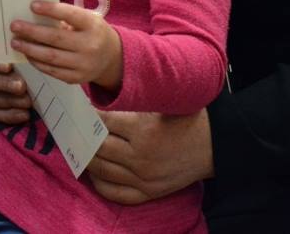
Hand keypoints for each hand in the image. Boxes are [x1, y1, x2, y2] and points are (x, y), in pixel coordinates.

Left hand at [10, 0, 122, 88]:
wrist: (111, 58)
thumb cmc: (92, 32)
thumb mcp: (87, 19)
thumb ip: (66, 16)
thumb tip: (35, 13)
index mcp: (93, 25)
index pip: (70, 15)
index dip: (51, 10)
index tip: (33, 5)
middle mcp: (90, 45)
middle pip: (56, 38)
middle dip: (32, 32)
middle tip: (15, 26)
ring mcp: (83, 64)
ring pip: (51, 57)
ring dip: (30, 49)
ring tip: (16, 41)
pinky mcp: (76, 78)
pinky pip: (52, 71)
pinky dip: (37, 62)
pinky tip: (27, 54)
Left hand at [86, 109, 213, 204]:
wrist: (216, 144)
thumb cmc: (189, 118)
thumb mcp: (163, 102)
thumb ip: (134, 100)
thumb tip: (102, 96)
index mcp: (143, 130)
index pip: (102, 122)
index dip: (88, 114)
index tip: (81, 108)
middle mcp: (140, 157)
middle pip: (97, 147)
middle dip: (82, 135)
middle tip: (74, 127)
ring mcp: (144, 178)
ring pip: (101, 170)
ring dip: (87, 158)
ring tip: (79, 146)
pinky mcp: (149, 192)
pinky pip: (115, 193)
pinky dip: (100, 182)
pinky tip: (94, 171)